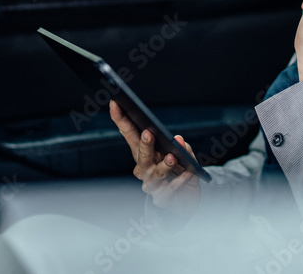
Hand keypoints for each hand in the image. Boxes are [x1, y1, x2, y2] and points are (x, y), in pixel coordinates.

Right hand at [109, 100, 201, 217]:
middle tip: (149, 133)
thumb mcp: (184, 155)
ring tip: (172, 157)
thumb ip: (183, 147)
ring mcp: (151, 184)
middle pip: (140, 155)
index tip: (115, 103)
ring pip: (154, 174)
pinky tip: (187, 174)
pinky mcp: (161, 199)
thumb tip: (178, 140)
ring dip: (163, 165)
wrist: (187, 199)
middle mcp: (143, 168)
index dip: (121, 119)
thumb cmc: (181, 171)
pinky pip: (168, 191)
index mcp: (143, 152)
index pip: (130, 134)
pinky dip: (178, 182)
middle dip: (144, 145)